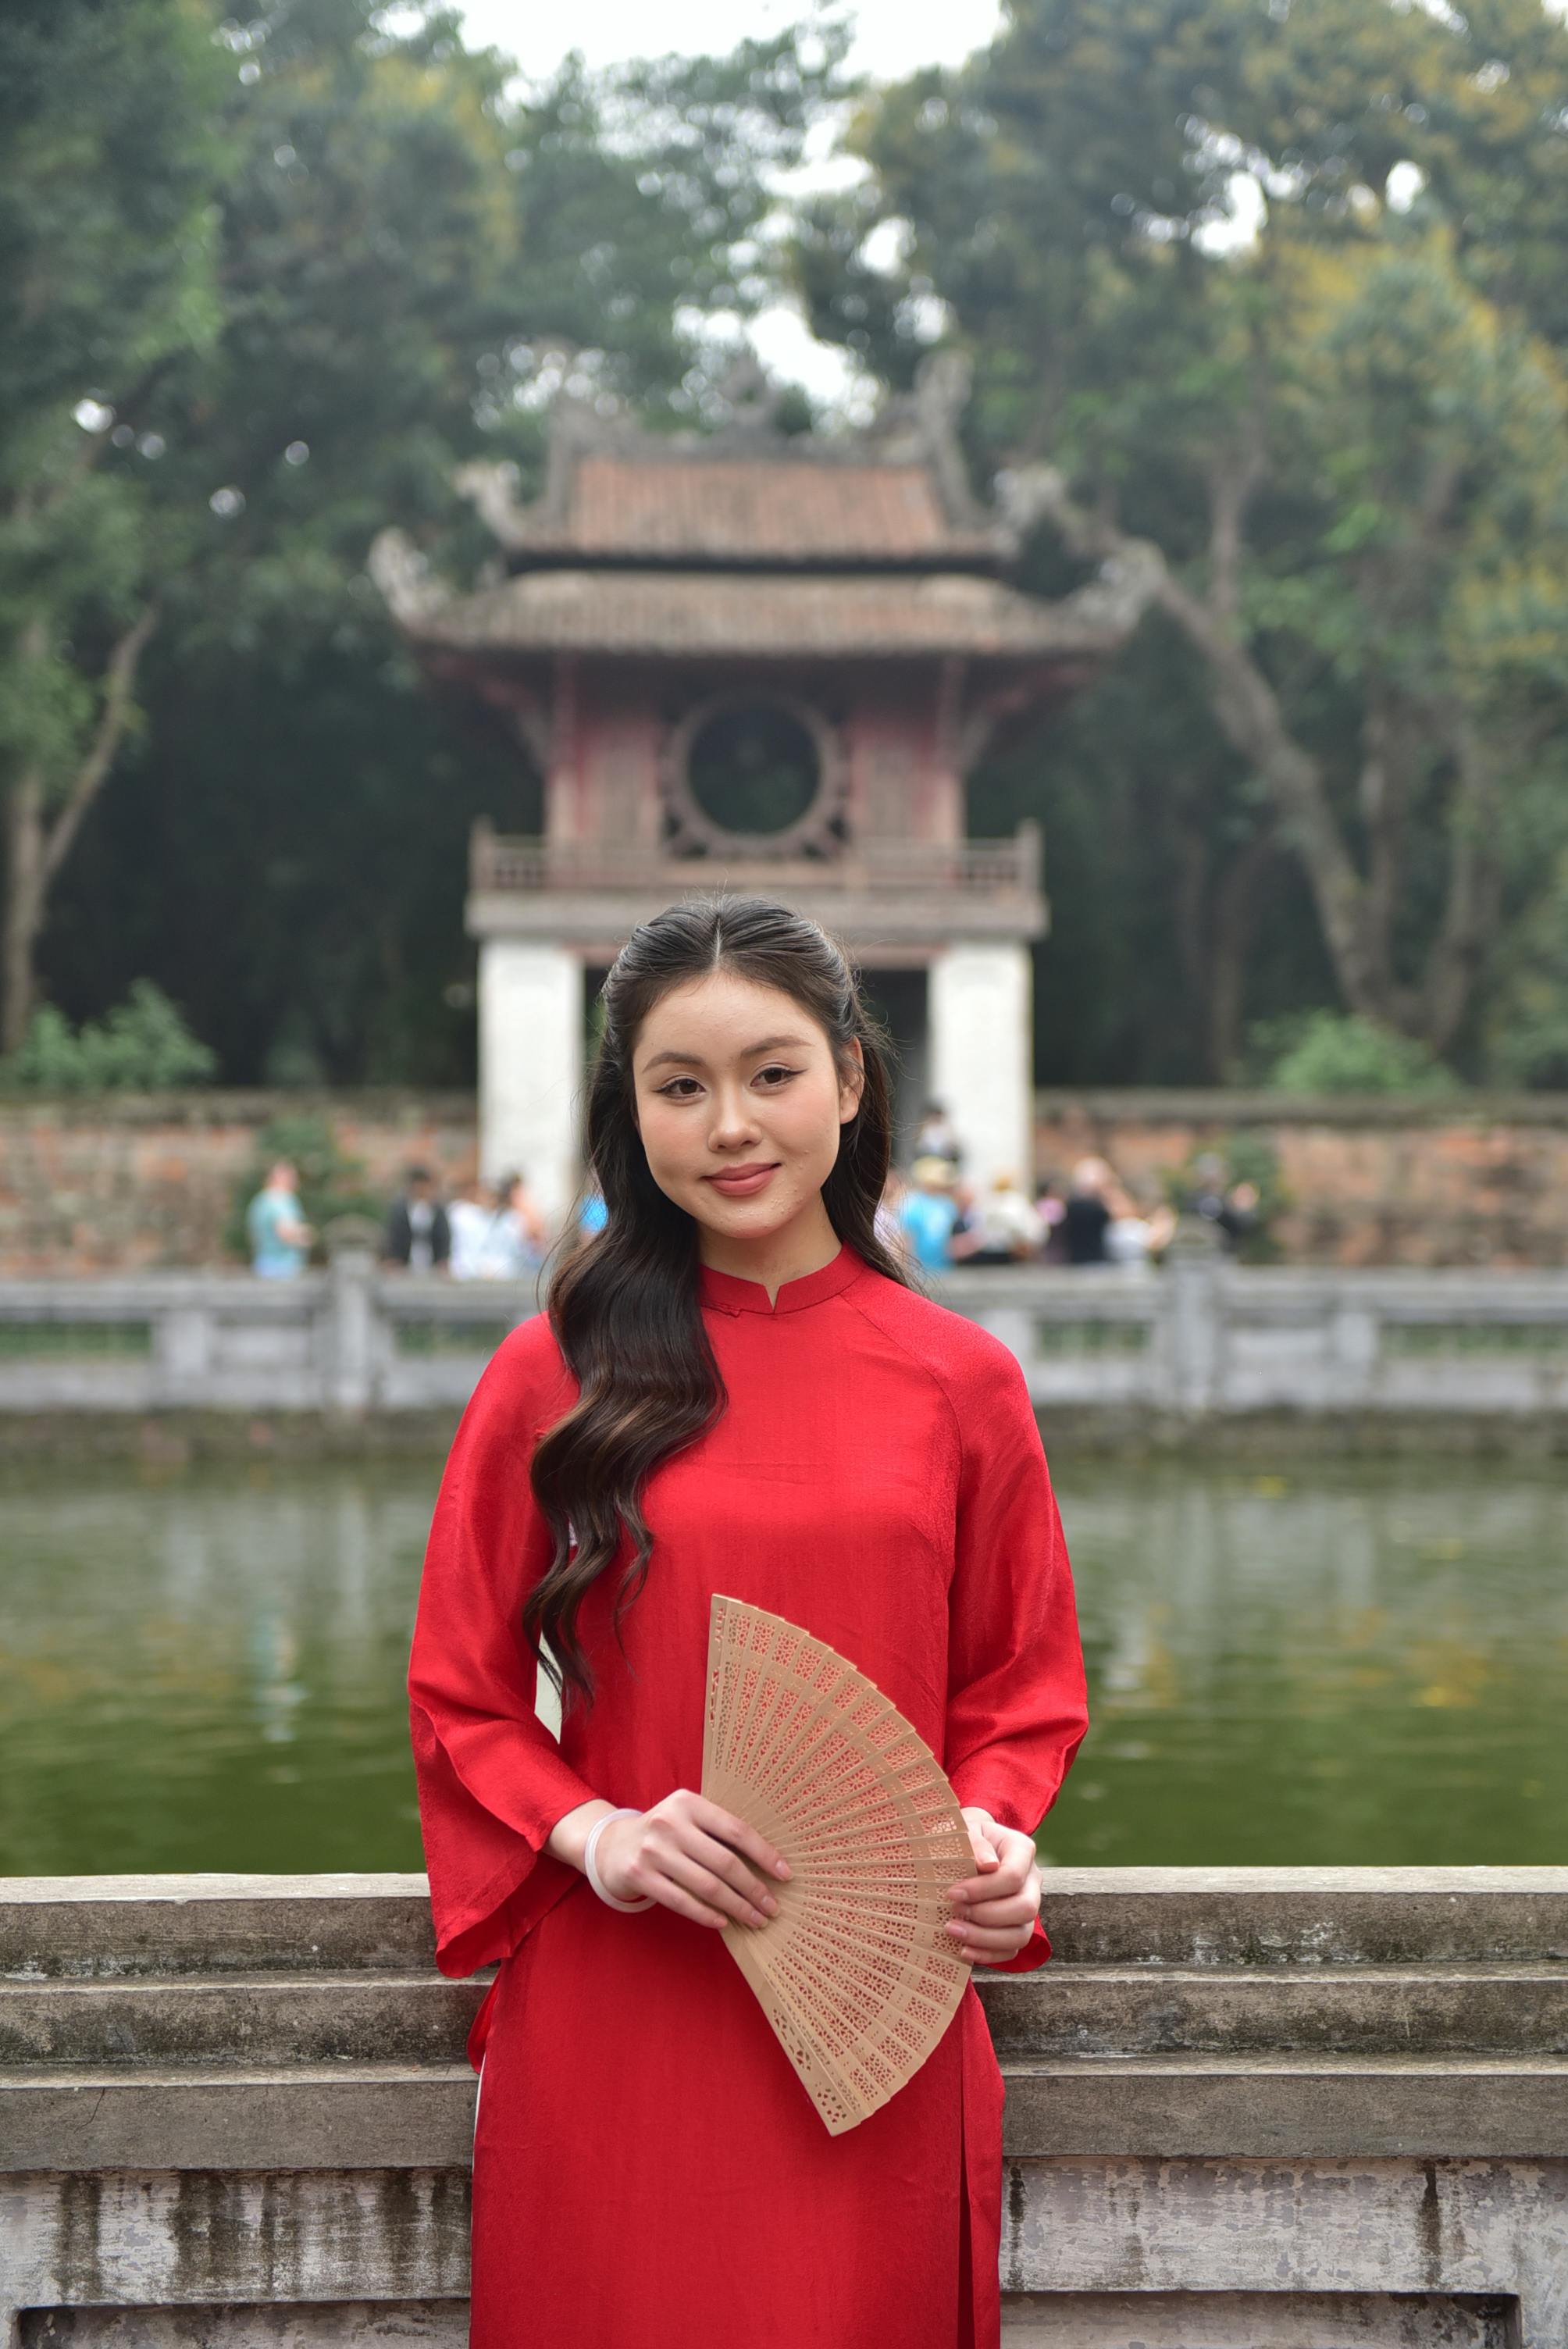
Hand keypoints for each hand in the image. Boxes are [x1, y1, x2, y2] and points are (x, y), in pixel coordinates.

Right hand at [594, 1789, 791, 1930]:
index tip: (785, 1876)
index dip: (765, 1855)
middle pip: (725, 1862)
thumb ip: (718, 1831)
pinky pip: (682, 1901)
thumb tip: (769, 1863)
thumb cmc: (665, 1833)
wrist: (613, 1845)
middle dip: (754, 1889)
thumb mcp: (687, 1818)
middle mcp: (670, 1823)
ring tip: (755, 1919)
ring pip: (707, 1886)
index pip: (736, 1830)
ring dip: (737, 1907)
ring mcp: (653, 1850)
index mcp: (688, 1803)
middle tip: (773, 1908)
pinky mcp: (640, 1876)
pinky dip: (707, 1915)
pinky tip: (724, 1922)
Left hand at [946, 1808, 1041, 1966]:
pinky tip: (963, 1951)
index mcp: (1021, 1850)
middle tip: (955, 1912)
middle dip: (986, 1916)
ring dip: (985, 1939)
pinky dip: (988, 1955)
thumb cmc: (963, 1835)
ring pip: (1021, 1934)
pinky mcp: (1018, 1926)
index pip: (1013, 1876)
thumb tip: (989, 1865)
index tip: (952, 1894)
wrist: (964, 1847)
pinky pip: (1012, 1950)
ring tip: (954, 1932)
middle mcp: (1032, 1879)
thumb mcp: (964, 1828)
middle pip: (1026, 1908)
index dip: (982, 1890)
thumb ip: (975, 1842)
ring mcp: (1028, 1905)